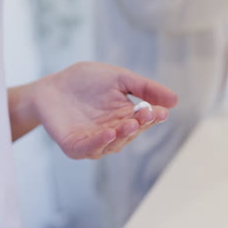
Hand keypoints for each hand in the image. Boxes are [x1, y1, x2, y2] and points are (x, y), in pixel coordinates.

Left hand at [33, 62, 176, 158]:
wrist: (51, 86)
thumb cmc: (84, 81)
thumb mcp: (119, 78)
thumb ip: (144, 88)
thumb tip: (175, 100)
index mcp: (124, 117)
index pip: (143, 121)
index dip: (153, 118)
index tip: (161, 112)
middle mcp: (112, 133)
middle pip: (130, 134)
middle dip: (139, 125)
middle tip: (147, 115)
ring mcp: (93, 142)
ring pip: (112, 145)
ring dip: (122, 136)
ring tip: (129, 124)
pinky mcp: (75, 146)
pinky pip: (89, 148)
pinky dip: (99, 142)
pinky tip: (108, 132)